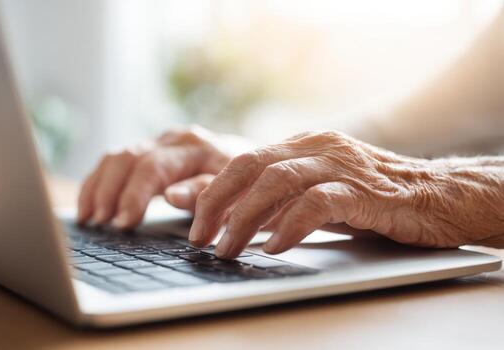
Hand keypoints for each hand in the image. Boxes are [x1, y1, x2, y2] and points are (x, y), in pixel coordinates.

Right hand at [77, 125, 252, 227]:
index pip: (153, 167)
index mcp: (195, 146)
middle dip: (110, 192)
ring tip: (89, 218)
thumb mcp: (237, 190)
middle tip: (100, 223)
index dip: (134, 196)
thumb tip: (171, 196)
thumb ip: (205, 192)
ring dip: (98, 187)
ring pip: (117, 157)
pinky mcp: (151, 151)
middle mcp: (173, 139)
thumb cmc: (247, 182)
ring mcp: (159, 142)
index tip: (123, 223)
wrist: (254, 163)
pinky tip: (89, 207)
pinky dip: (99, 183)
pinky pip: (116, 162)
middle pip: (128, 158)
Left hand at [189, 131, 503, 258]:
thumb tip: (233, 216)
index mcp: (303, 144)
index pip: (243, 160)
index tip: (191, 220)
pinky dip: (290, 224)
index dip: (212, 190)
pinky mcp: (366, 190)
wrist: (438, 195)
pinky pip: (318, 203)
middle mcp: (318, 147)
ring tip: (228, 248)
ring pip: (277, 180)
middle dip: (217, 201)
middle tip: (200, 237)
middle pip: (250, 164)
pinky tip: (275, 246)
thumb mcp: (318, 191)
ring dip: (245, 218)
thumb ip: (281, 197)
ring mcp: (342, 165)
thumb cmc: (372, 198)